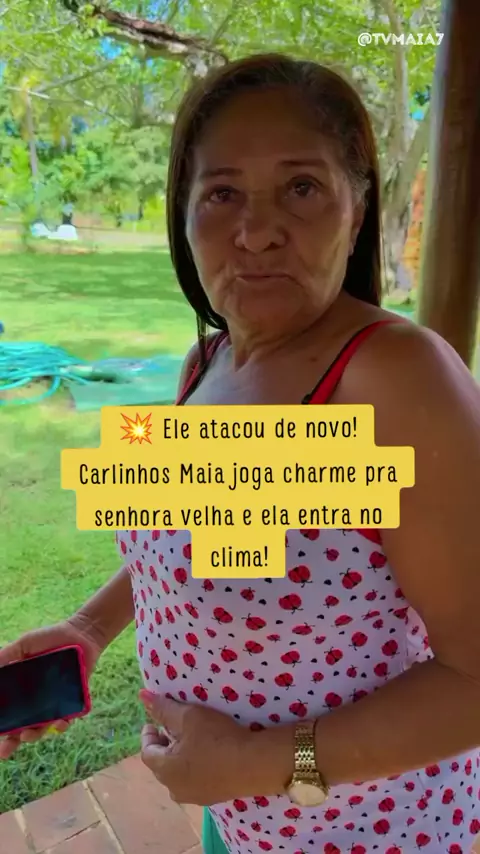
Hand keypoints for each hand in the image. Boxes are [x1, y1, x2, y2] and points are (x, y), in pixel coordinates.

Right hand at [0, 616, 102, 759]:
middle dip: (12, 742)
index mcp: (22, 690)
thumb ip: (7, 656)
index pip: (8, 714)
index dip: (1, 727)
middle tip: (5, 750)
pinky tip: (58, 723)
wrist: (80, 633)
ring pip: (42, 728)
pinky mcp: (72, 702)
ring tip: (27, 734)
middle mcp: (36, 701)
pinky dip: (62, 725)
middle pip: (21, 727)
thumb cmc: (50, 638)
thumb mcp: (24, 645)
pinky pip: (67, 719)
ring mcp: (54, 703)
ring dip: (33, 735)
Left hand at [140, 691, 269, 805]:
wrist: (253, 764)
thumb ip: (164, 708)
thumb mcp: (189, 716)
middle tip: (172, 728)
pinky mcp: (210, 798)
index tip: (153, 722)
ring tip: (188, 741)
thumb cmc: (217, 738)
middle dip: (163, 745)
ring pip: (176, 774)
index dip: (148, 735)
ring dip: (177, 757)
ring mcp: (193, 796)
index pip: (147, 751)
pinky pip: (193, 781)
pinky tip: (206, 755)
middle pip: (160, 764)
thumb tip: (142, 696)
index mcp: (165, 769)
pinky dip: (192, 767)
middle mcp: (174, 788)